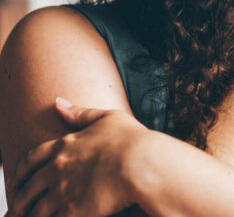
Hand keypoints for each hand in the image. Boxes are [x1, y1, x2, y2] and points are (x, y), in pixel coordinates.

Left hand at [5, 98, 149, 216]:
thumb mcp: (107, 118)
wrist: (142, 164)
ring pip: (36, 210)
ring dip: (29, 215)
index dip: (22, 171)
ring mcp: (63, 191)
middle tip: (16, 208)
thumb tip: (59, 102)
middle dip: (20, 200)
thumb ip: (80, 113)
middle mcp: (57, 168)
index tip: (18, 179)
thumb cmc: (131, 140)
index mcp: (64, 145)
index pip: (32, 159)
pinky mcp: (73, 211)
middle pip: (29, 188)